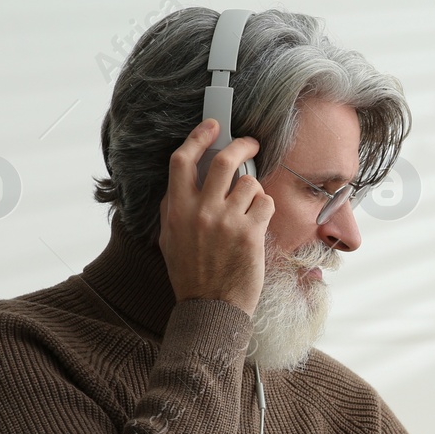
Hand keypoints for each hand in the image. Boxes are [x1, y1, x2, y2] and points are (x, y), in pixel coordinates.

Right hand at [157, 119, 274, 315]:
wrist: (209, 307)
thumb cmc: (190, 273)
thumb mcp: (169, 238)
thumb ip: (174, 208)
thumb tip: (185, 180)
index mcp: (176, 209)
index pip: (182, 160)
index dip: (198, 136)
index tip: (212, 126)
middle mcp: (200, 211)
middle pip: (224, 161)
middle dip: (242, 145)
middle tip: (252, 144)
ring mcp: (226, 222)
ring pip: (250, 183)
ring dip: (254, 189)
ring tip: (249, 207)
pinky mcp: (250, 234)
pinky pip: (265, 203)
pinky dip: (264, 208)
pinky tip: (257, 222)